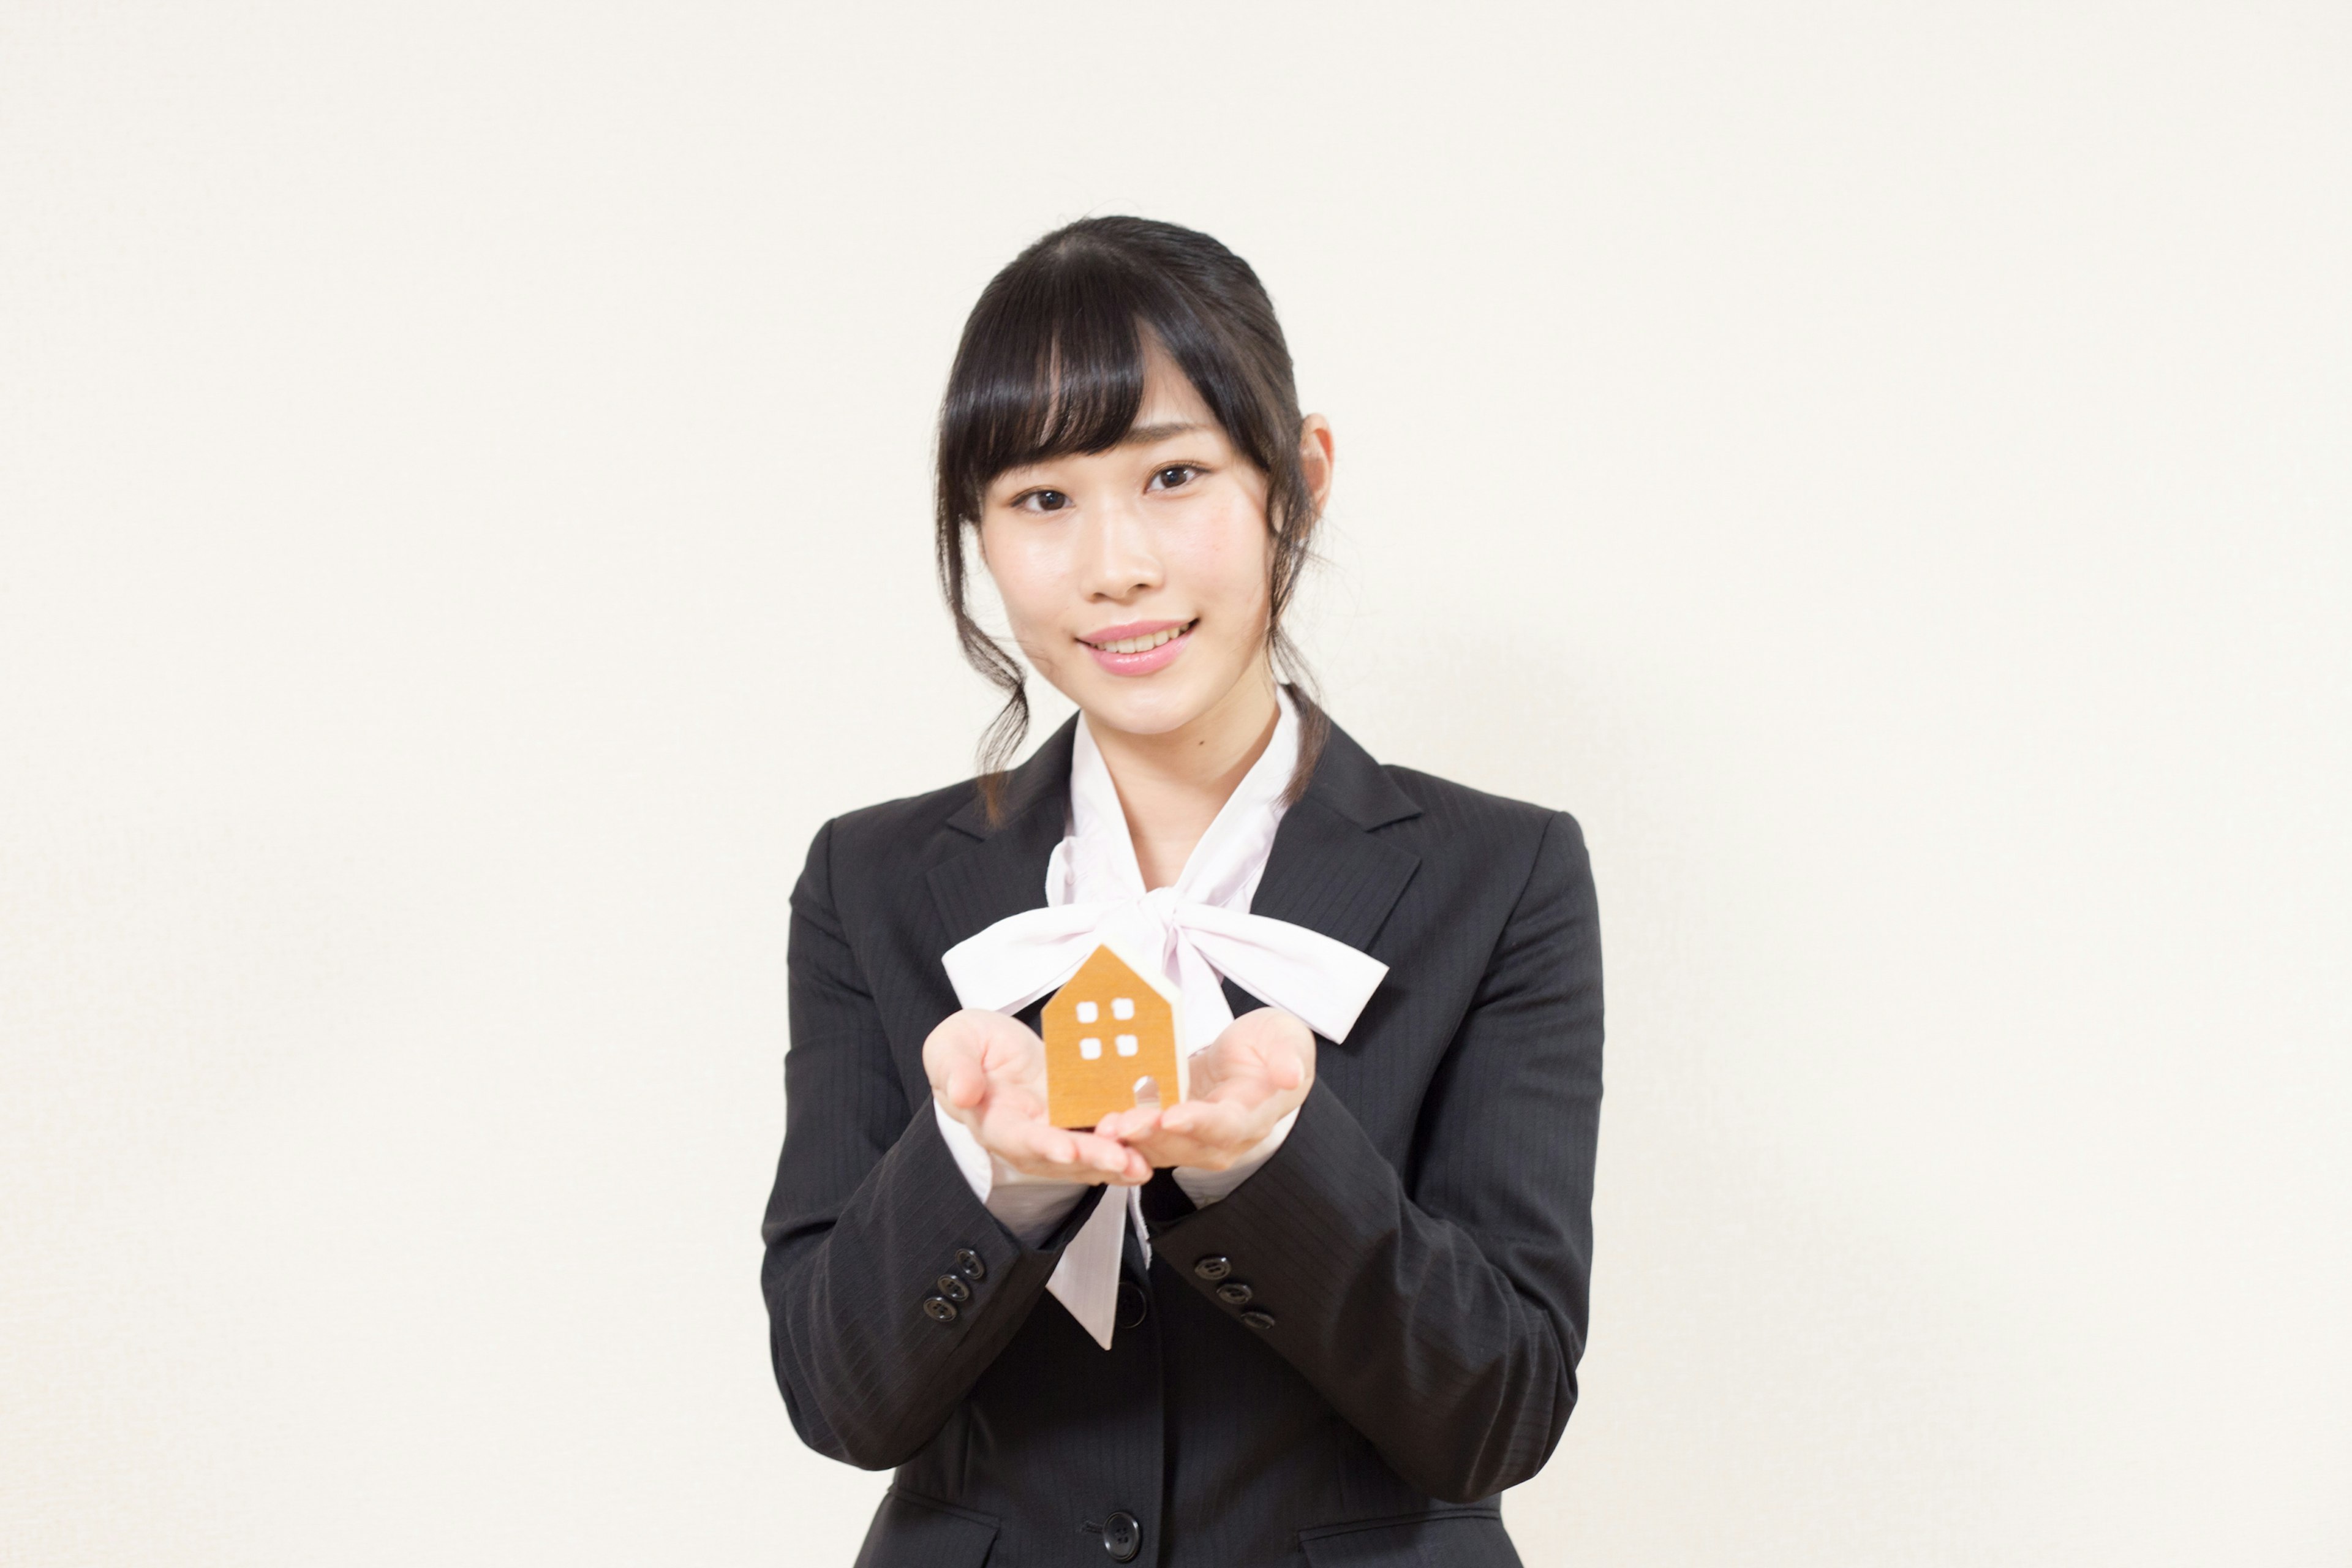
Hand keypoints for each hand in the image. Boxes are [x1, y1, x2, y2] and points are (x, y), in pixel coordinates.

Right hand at [924, 1008, 1151, 1184]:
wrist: (988, 1047)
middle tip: (1123, 1162)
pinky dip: (1127, 1143)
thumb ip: (953, 1067)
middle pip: (1060, 1157)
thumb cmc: (967, 1045)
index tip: (1066, 1149)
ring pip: (1086, 1155)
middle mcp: (1027, 1136)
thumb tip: (962, 1092)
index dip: (1042, 1146)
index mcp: (993, 1120)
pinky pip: (1102, 1134)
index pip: (1017, 1139)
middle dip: (1091, 1160)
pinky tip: (1153, 1142)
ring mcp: (1055, 1131)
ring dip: (1115, 1162)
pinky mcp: (1078, 1119)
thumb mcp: (951, 1044)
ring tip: (1142, 1165)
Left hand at [1096, 1007, 1314, 1170]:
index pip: (1225, 1126)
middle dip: (1150, 1135)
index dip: (1199, 1123)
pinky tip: (1093, 1122)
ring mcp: (1192, 1139)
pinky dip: (1120, 1135)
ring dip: (1128, 1140)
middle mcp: (1220, 1138)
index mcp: (1251, 1116)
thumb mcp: (1287, 1039)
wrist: (1259, 1061)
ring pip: (1159, 1147)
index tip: (1173, 1115)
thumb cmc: (1272, 1047)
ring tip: (1100, 1126)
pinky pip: (1143, 1139)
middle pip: (1184, 1143)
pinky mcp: (1169, 1131)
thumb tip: (1291, 1074)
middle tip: (1119, 1124)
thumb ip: (1289, 1056)